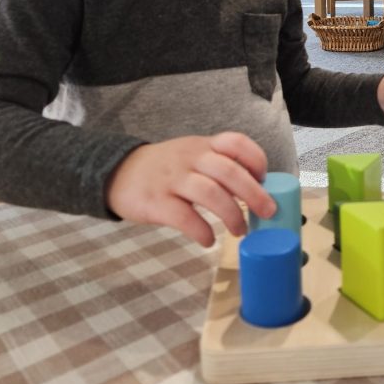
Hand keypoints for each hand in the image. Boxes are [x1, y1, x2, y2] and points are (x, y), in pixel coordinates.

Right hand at [106, 132, 276, 246]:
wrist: (117, 172)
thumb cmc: (166, 168)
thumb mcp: (192, 155)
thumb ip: (219, 165)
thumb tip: (258, 191)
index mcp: (203, 146)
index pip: (236, 143)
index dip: (256, 160)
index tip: (265, 179)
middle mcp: (190, 158)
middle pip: (228, 171)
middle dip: (254, 193)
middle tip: (267, 213)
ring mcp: (172, 179)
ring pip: (210, 193)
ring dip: (232, 215)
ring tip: (239, 231)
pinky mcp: (155, 202)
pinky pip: (184, 217)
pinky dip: (201, 231)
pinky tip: (208, 240)